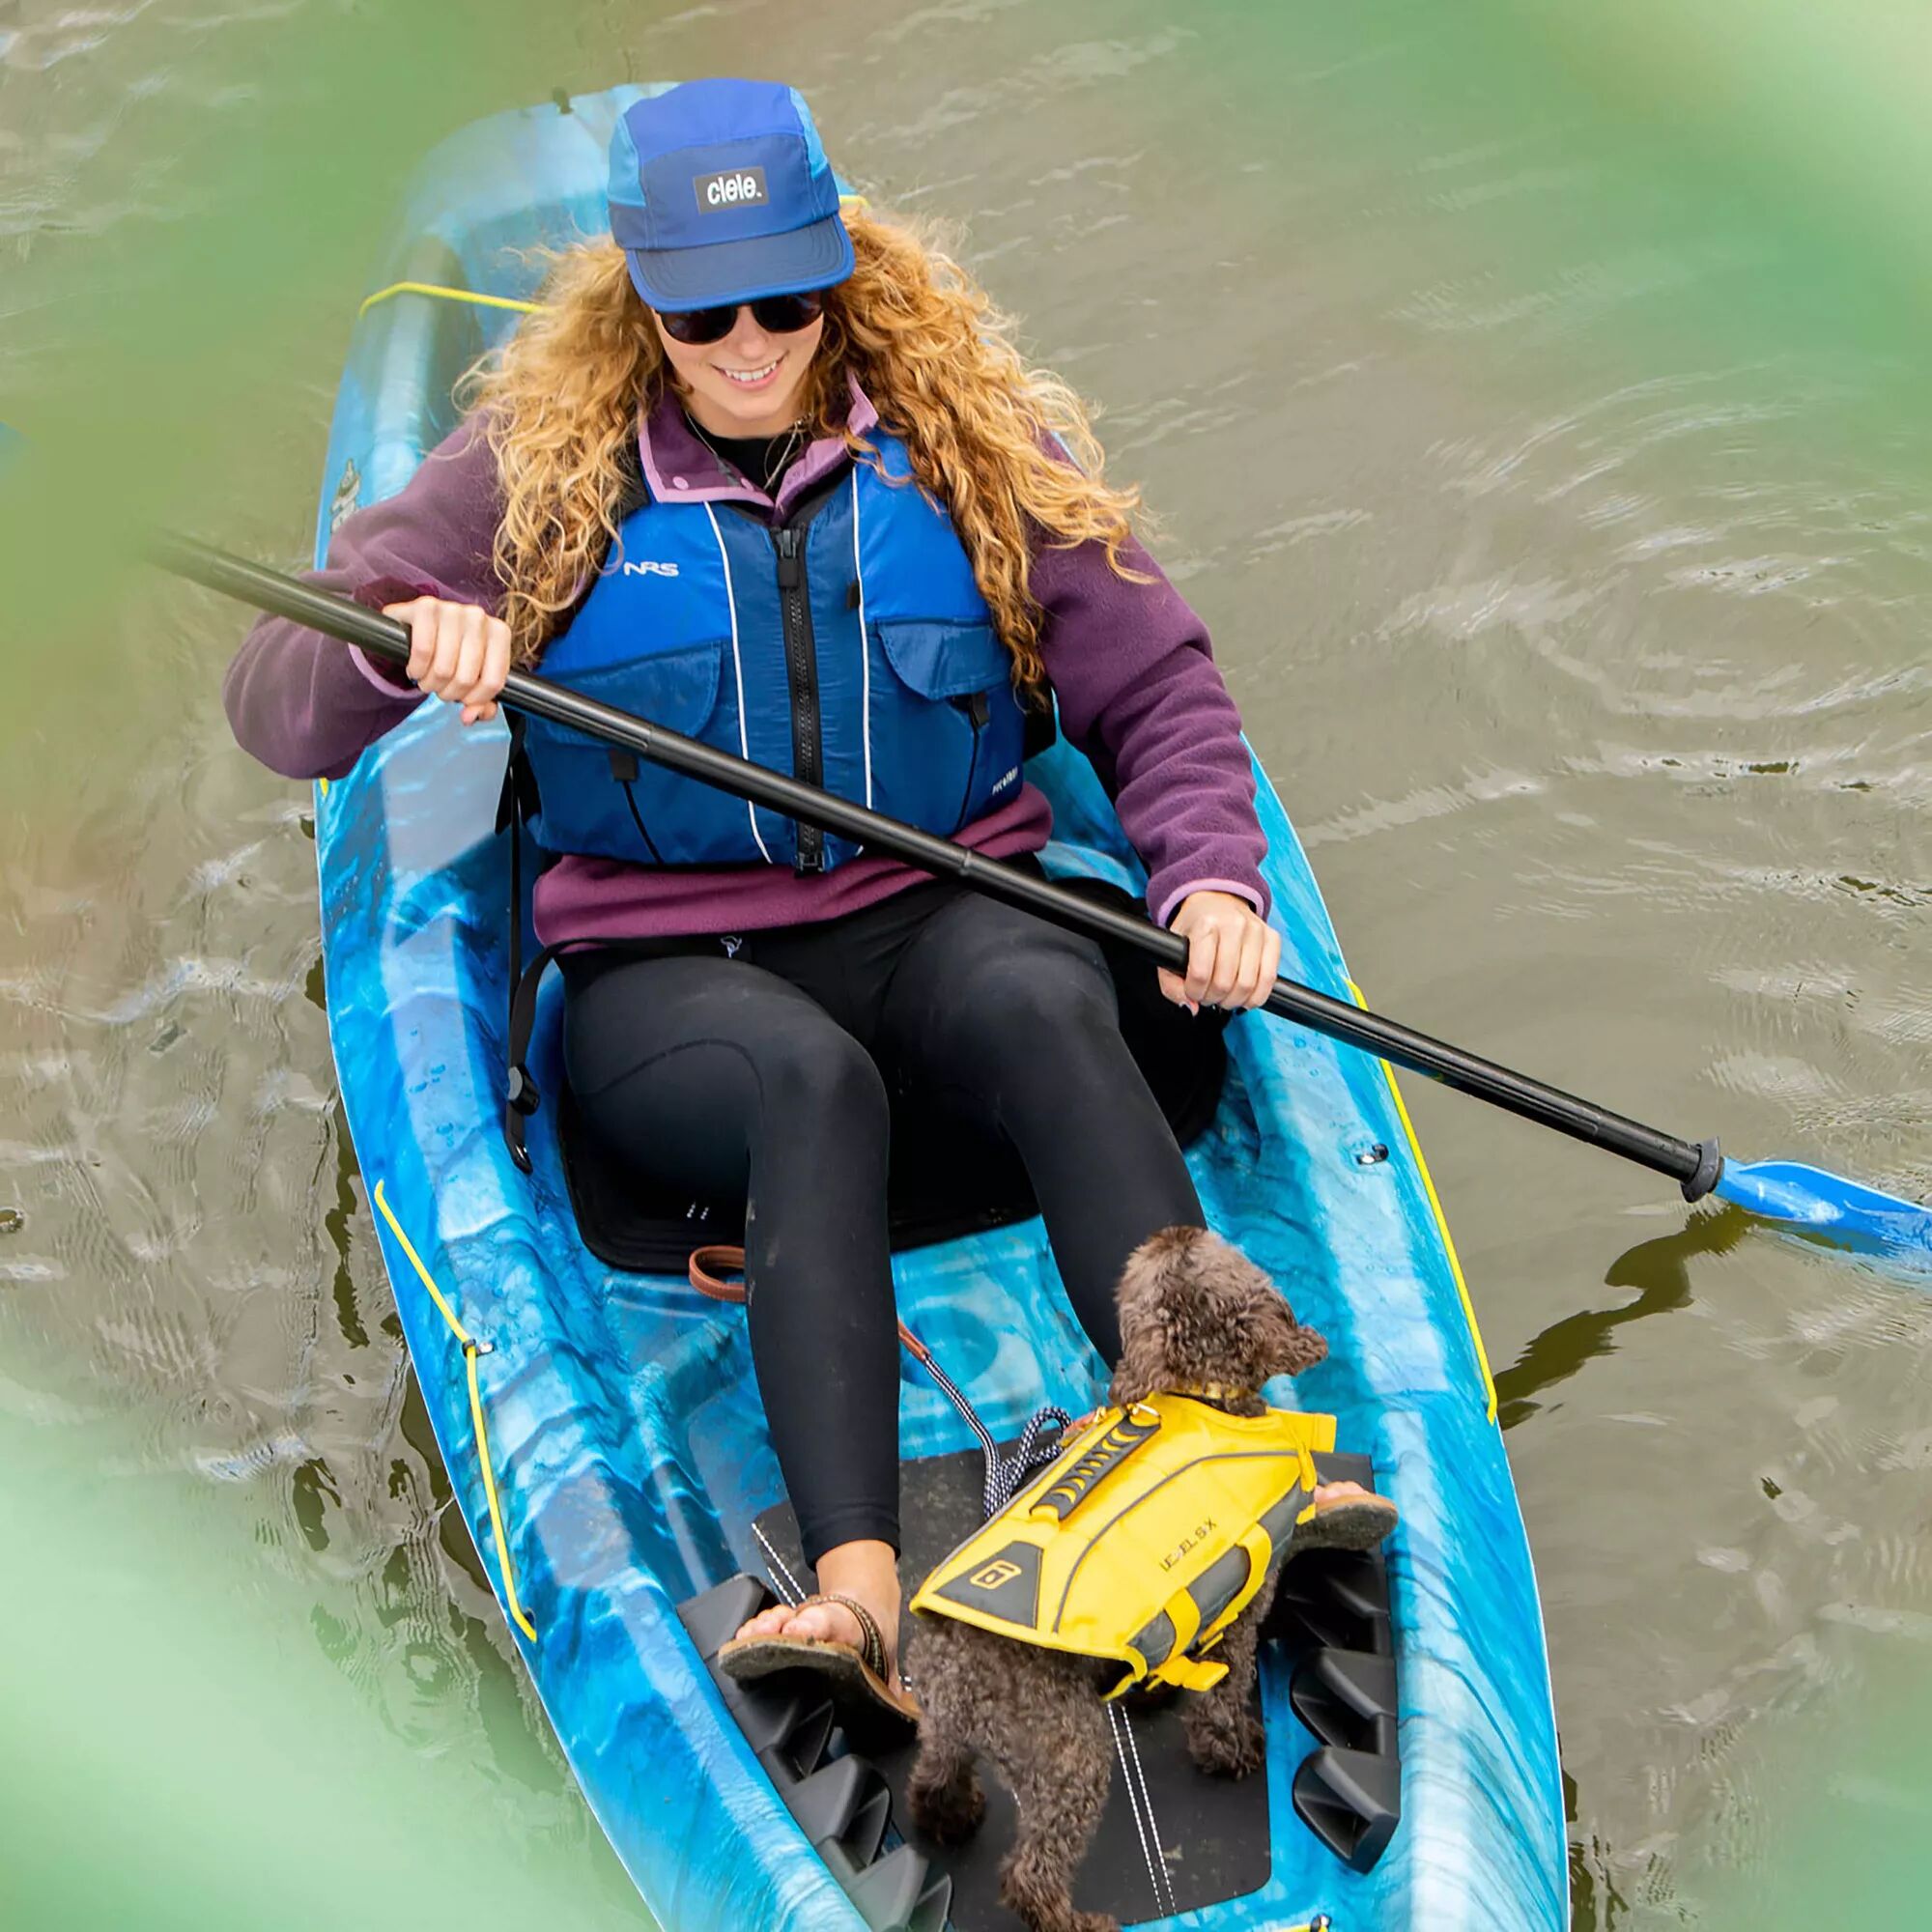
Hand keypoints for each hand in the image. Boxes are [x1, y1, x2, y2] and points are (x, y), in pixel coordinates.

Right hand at [381, 596, 512, 725]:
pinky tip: (415, 669)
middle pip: (466, 678)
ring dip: (430, 684)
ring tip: (427, 679)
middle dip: (449, 693)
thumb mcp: (472, 676)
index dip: (475, 700)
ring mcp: (452, 609)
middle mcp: (479, 617)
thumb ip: (480, 703)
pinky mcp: (425, 608)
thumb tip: (470, 717)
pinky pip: (423, 651)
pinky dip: (416, 669)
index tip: (464, 700)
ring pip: (444, 668)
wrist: (417, 625)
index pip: (493, 682)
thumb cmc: (451, 652)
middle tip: (440, 688)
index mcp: (499, 633)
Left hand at [1160, 890, 1280, 1013]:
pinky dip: (1256, 996)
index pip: (1200, 974)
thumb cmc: (1194, 928)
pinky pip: (1269, 979)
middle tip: (1209, 996)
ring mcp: (1256, 930)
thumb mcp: (1172, 951)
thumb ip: (1171, 984)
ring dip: (1234, 1001)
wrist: (1217, 899)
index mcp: (1205, 925)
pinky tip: (1245, 997)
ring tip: (1225, 997)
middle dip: (1213, 998)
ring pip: (1248, 984)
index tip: (1193, 992)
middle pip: (1224, 983)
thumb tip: (1191, 1008)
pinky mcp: (1272, 938)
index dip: (1194, 992)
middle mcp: (1233, 924)